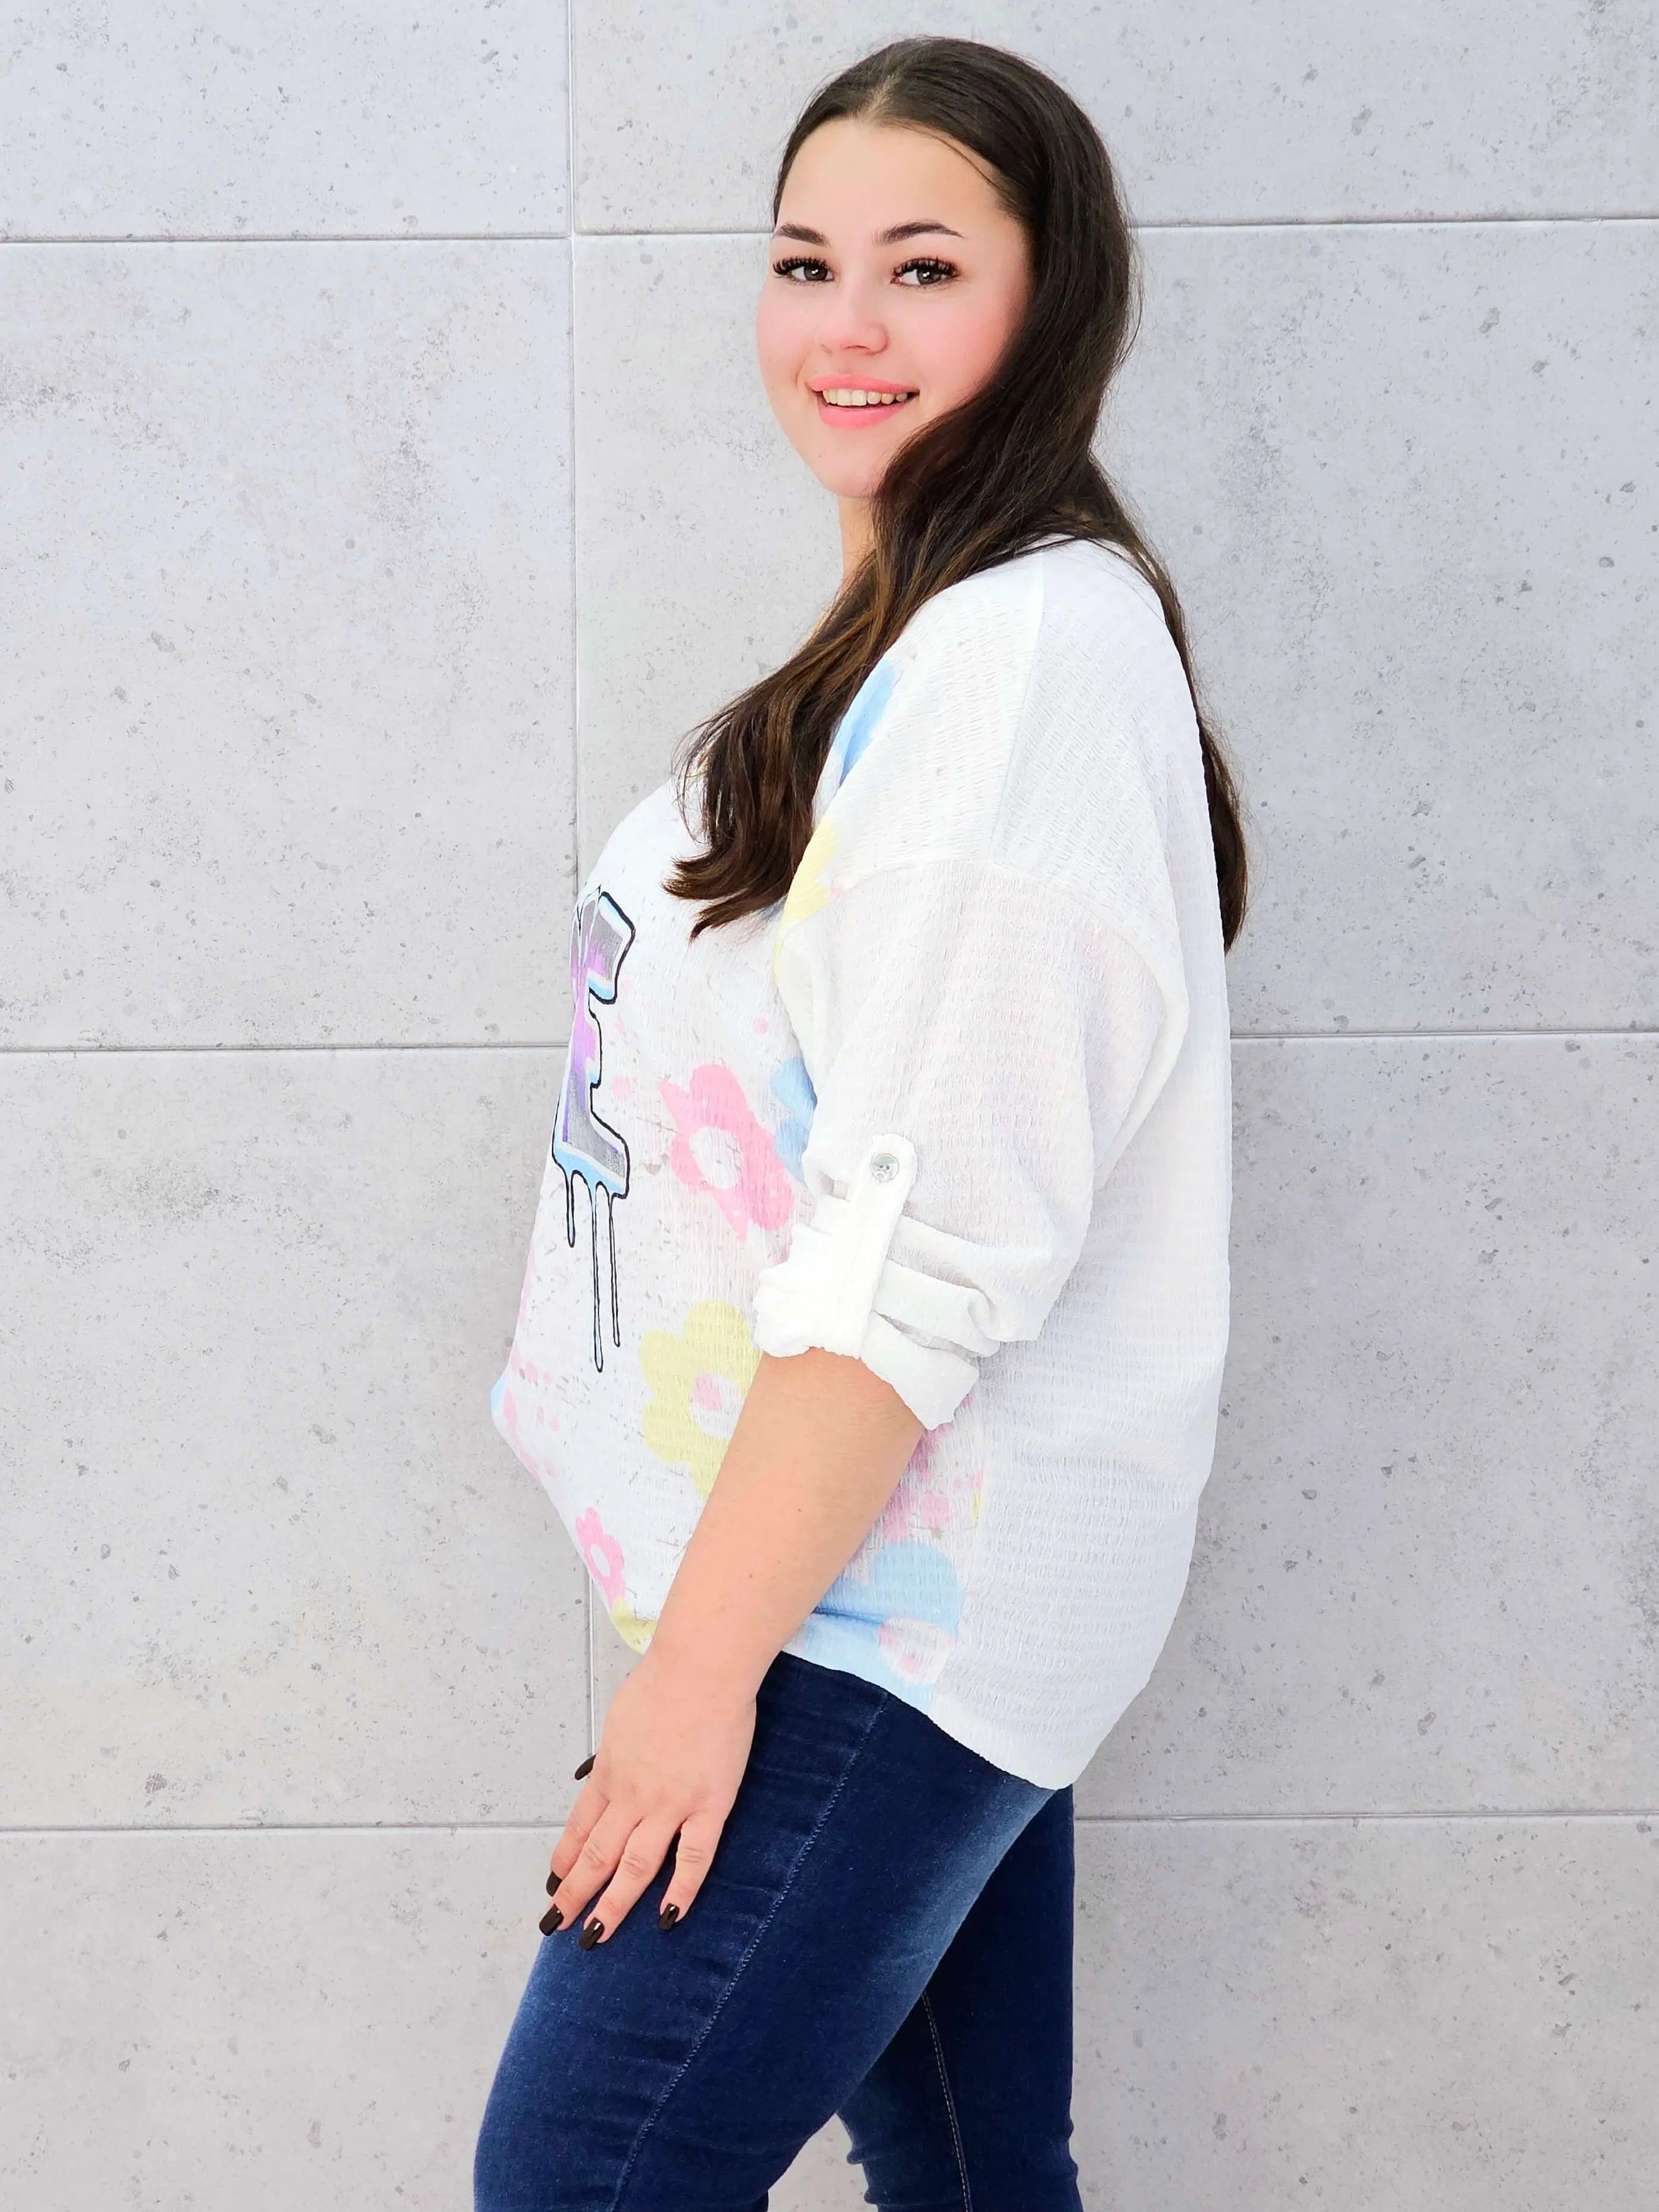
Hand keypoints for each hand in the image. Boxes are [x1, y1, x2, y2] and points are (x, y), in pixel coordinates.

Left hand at [540, 1642, 757, 1946]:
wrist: (702, 1666)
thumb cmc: (664, 1681)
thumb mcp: (621, 1718)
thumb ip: (616, 1753)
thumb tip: (605, 1771)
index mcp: (609, 1772)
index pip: (579, 1828)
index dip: (564, 1860)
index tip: (553, 1884)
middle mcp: (632, 1796)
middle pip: (597, 1855)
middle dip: (574, 1894)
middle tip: (556, 1925)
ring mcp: (670, 1804)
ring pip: (634, 1867)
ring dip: (612, 1906)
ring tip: (594, 1937)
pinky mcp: (710, 1805)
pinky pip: (694, 1858)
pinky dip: (680, 1892)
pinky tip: (667, 1919)